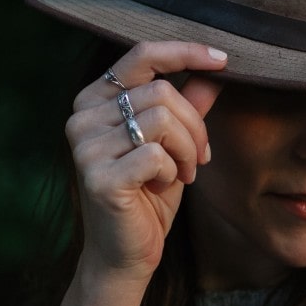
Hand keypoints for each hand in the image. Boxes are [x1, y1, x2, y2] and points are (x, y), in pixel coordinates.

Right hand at [65, 41, 226, 282]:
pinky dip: (173, 171)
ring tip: (183, 173)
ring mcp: (86, 147)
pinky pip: (157, 154)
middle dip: (195, 126)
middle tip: (199, 158)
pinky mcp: (98, 177)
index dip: (185, 52)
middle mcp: (82, 117)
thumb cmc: (150, 195)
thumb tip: (215, 69)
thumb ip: (189, 105)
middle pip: (161, 92)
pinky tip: (164, 186)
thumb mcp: (175, 143)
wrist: (126, 254)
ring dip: (187, 150)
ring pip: (163, 120)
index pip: (142, 55)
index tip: (223, 58)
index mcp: (95, 100)